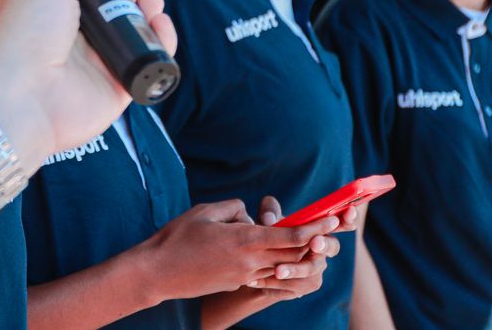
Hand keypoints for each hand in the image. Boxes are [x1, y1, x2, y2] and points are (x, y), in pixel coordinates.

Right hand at [141, 200, 340, 300]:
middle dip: (314, 243)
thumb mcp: (205, 211)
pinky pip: (266, 274)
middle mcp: (250, 262)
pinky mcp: (237, 283)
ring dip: (297, 257)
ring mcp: (244, 276)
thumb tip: (249, 214)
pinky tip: (279, 260)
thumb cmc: (177, 238)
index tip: (332, 219)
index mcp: (244, 240)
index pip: (290, 237)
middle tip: (330, 231)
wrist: (159, 273)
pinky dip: (278, 266)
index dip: (314, 229)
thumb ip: (234, 208)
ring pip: (282, 267)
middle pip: (294, 255)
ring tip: (311, 244)